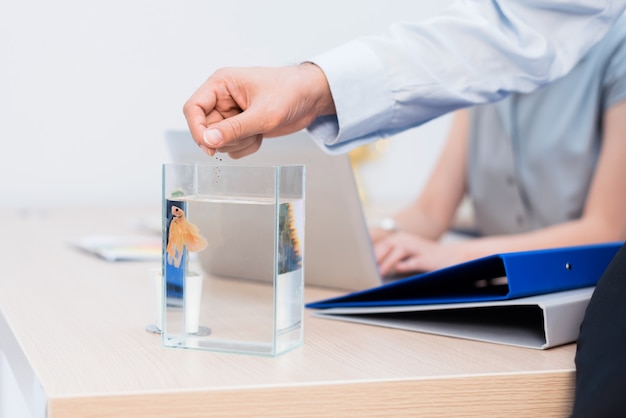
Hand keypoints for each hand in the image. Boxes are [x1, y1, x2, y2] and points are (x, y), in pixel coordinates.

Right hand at [183, 63, 335, 157]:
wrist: (311, 97)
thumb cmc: (290, 92)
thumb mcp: (263, 113)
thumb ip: (234, 129)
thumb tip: (208, 140)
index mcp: (221, 84)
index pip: (193, 109)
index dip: (197, 129)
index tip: (209, 146)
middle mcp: (222, 99)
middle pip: (205, 129)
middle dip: (227, 138)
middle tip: (249, 134)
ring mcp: (232, 114)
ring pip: (219, 141)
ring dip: (238, 143)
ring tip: (258, 131)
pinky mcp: (241, 127)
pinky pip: (232, 147)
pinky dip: (246, 147)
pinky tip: (261, 135)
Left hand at [374, 232, 463, 275]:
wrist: (450, 256)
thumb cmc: (422, 257)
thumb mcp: (404, 255)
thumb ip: (389, 258)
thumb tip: (372, 268)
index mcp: (398, 239)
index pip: (378, 247)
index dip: (368, 256)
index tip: (359, 267)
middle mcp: (405, 240)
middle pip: (385, 248)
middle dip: (375, 260)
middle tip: (365, 272)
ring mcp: (416, 247)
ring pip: (397, 253)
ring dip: (386, 264)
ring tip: (378, 275)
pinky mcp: (426, 258)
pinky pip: (412, 261)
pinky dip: (404, 266)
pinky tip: (397, 271)